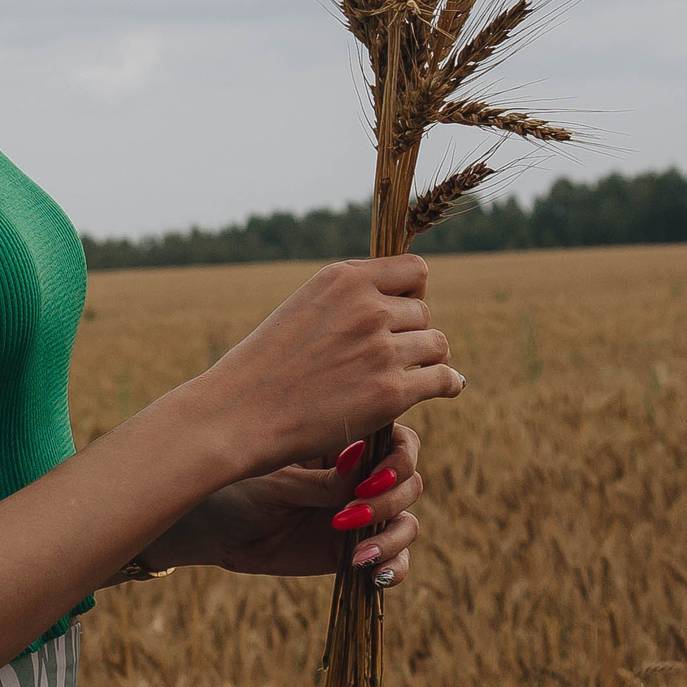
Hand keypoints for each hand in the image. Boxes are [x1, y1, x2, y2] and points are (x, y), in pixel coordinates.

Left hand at [142, 425, 424, 582]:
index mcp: (346, 444)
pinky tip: (374, 575)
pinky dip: (394, 567)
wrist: (214, 530)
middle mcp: (360, 477)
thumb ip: (320, 482)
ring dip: (391, 537)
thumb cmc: (237, 489)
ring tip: (359, 553)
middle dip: (390, 500)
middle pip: (409, 481)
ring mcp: (362, 515)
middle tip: (348, 516)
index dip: (398, 458)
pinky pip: (393, 559)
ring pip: (406, 521)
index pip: (397, 441)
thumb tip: (362, 465)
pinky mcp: (355, 550)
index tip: (367, 480)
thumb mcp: (277, 483)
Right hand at [187, 256, 466, 478]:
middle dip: (413, 334)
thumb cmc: (261, 370)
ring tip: (417, 374)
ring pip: (436, 345)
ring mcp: (380, 349)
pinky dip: (449, 383)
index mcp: (343, 279)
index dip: (413, 294)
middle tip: (395, 358)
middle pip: (423, 312)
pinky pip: (442, 379)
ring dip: (428, 361)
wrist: (237, 415)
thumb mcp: (301, 310)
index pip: (413, 271)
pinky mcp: (389, 393)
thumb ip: (345, 302)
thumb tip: (399, 304)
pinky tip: (448, 387)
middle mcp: (366, 307)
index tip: (403, 314)